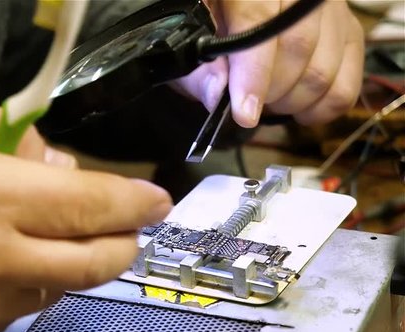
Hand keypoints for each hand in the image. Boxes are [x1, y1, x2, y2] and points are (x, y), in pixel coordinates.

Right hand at [0, 95, 171, 331]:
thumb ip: (1, 130)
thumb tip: (55, 162)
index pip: (87, 204)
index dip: (132, 201)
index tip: (157, 198)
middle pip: (93, 261)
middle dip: (124, 241)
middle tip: (127, 225)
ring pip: (60, 288)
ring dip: (74, 261)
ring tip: (51, 234)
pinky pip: (17, 310)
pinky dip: (27, 283)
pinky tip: (1, 263)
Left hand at [175, 0, 363, 126]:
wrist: (234, 17)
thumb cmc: (208, 31)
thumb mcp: (190, 45)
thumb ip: (199, 69)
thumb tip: (219, 94)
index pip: (259, 21)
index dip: (253, 74)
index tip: (244, 113)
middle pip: (298, 47)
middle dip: (270, 92)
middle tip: (250, 104)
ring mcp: (331, 9)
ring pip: (324, 71)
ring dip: (291, 102)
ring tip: (268, 101)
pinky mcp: (348, 31)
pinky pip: (347, 85)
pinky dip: (319, 109)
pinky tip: (296, 108)